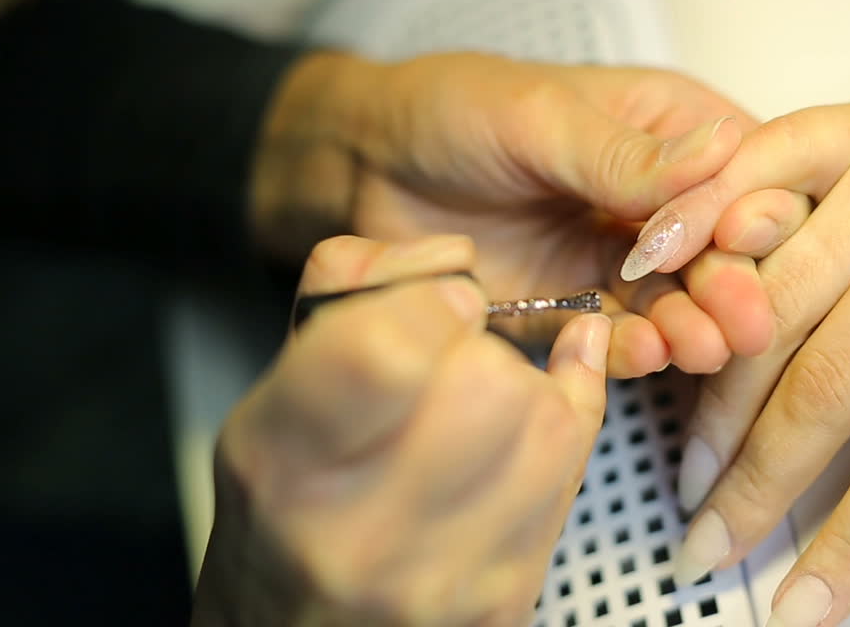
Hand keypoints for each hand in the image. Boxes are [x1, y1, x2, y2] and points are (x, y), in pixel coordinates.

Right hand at [191, 235, 611, 626]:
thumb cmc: (283, 515)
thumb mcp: (273, 398)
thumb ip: (344, 296)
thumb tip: (451, 258)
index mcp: (284, 464)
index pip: (383, 353)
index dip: (430, 303)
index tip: (439, 301)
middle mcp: (361, 534)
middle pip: (487, 384)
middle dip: (483, 347)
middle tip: (455, 357)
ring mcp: (445, 577)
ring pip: (546, 421)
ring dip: (526, 386)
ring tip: (480, 401)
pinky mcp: (509, 600)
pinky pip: (576, 466)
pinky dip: (567, 414)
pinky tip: (544, 398)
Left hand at [251, 51, 768, 376]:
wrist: (365, 164)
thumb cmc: (451, 109)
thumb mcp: (539, 118)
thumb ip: (624, 153)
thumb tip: (722, 150)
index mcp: (668, 128)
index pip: (742, 173)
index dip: (755, 211)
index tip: (745, 242)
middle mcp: (656, 198)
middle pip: (721, 249)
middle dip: (734, 285)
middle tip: (744, 320)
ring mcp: (618, 256)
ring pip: (677, 300)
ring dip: (694, 326)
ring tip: (700, 346)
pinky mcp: (578, 306)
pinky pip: (617, 335)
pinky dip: (635, 348)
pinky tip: (647, 353)